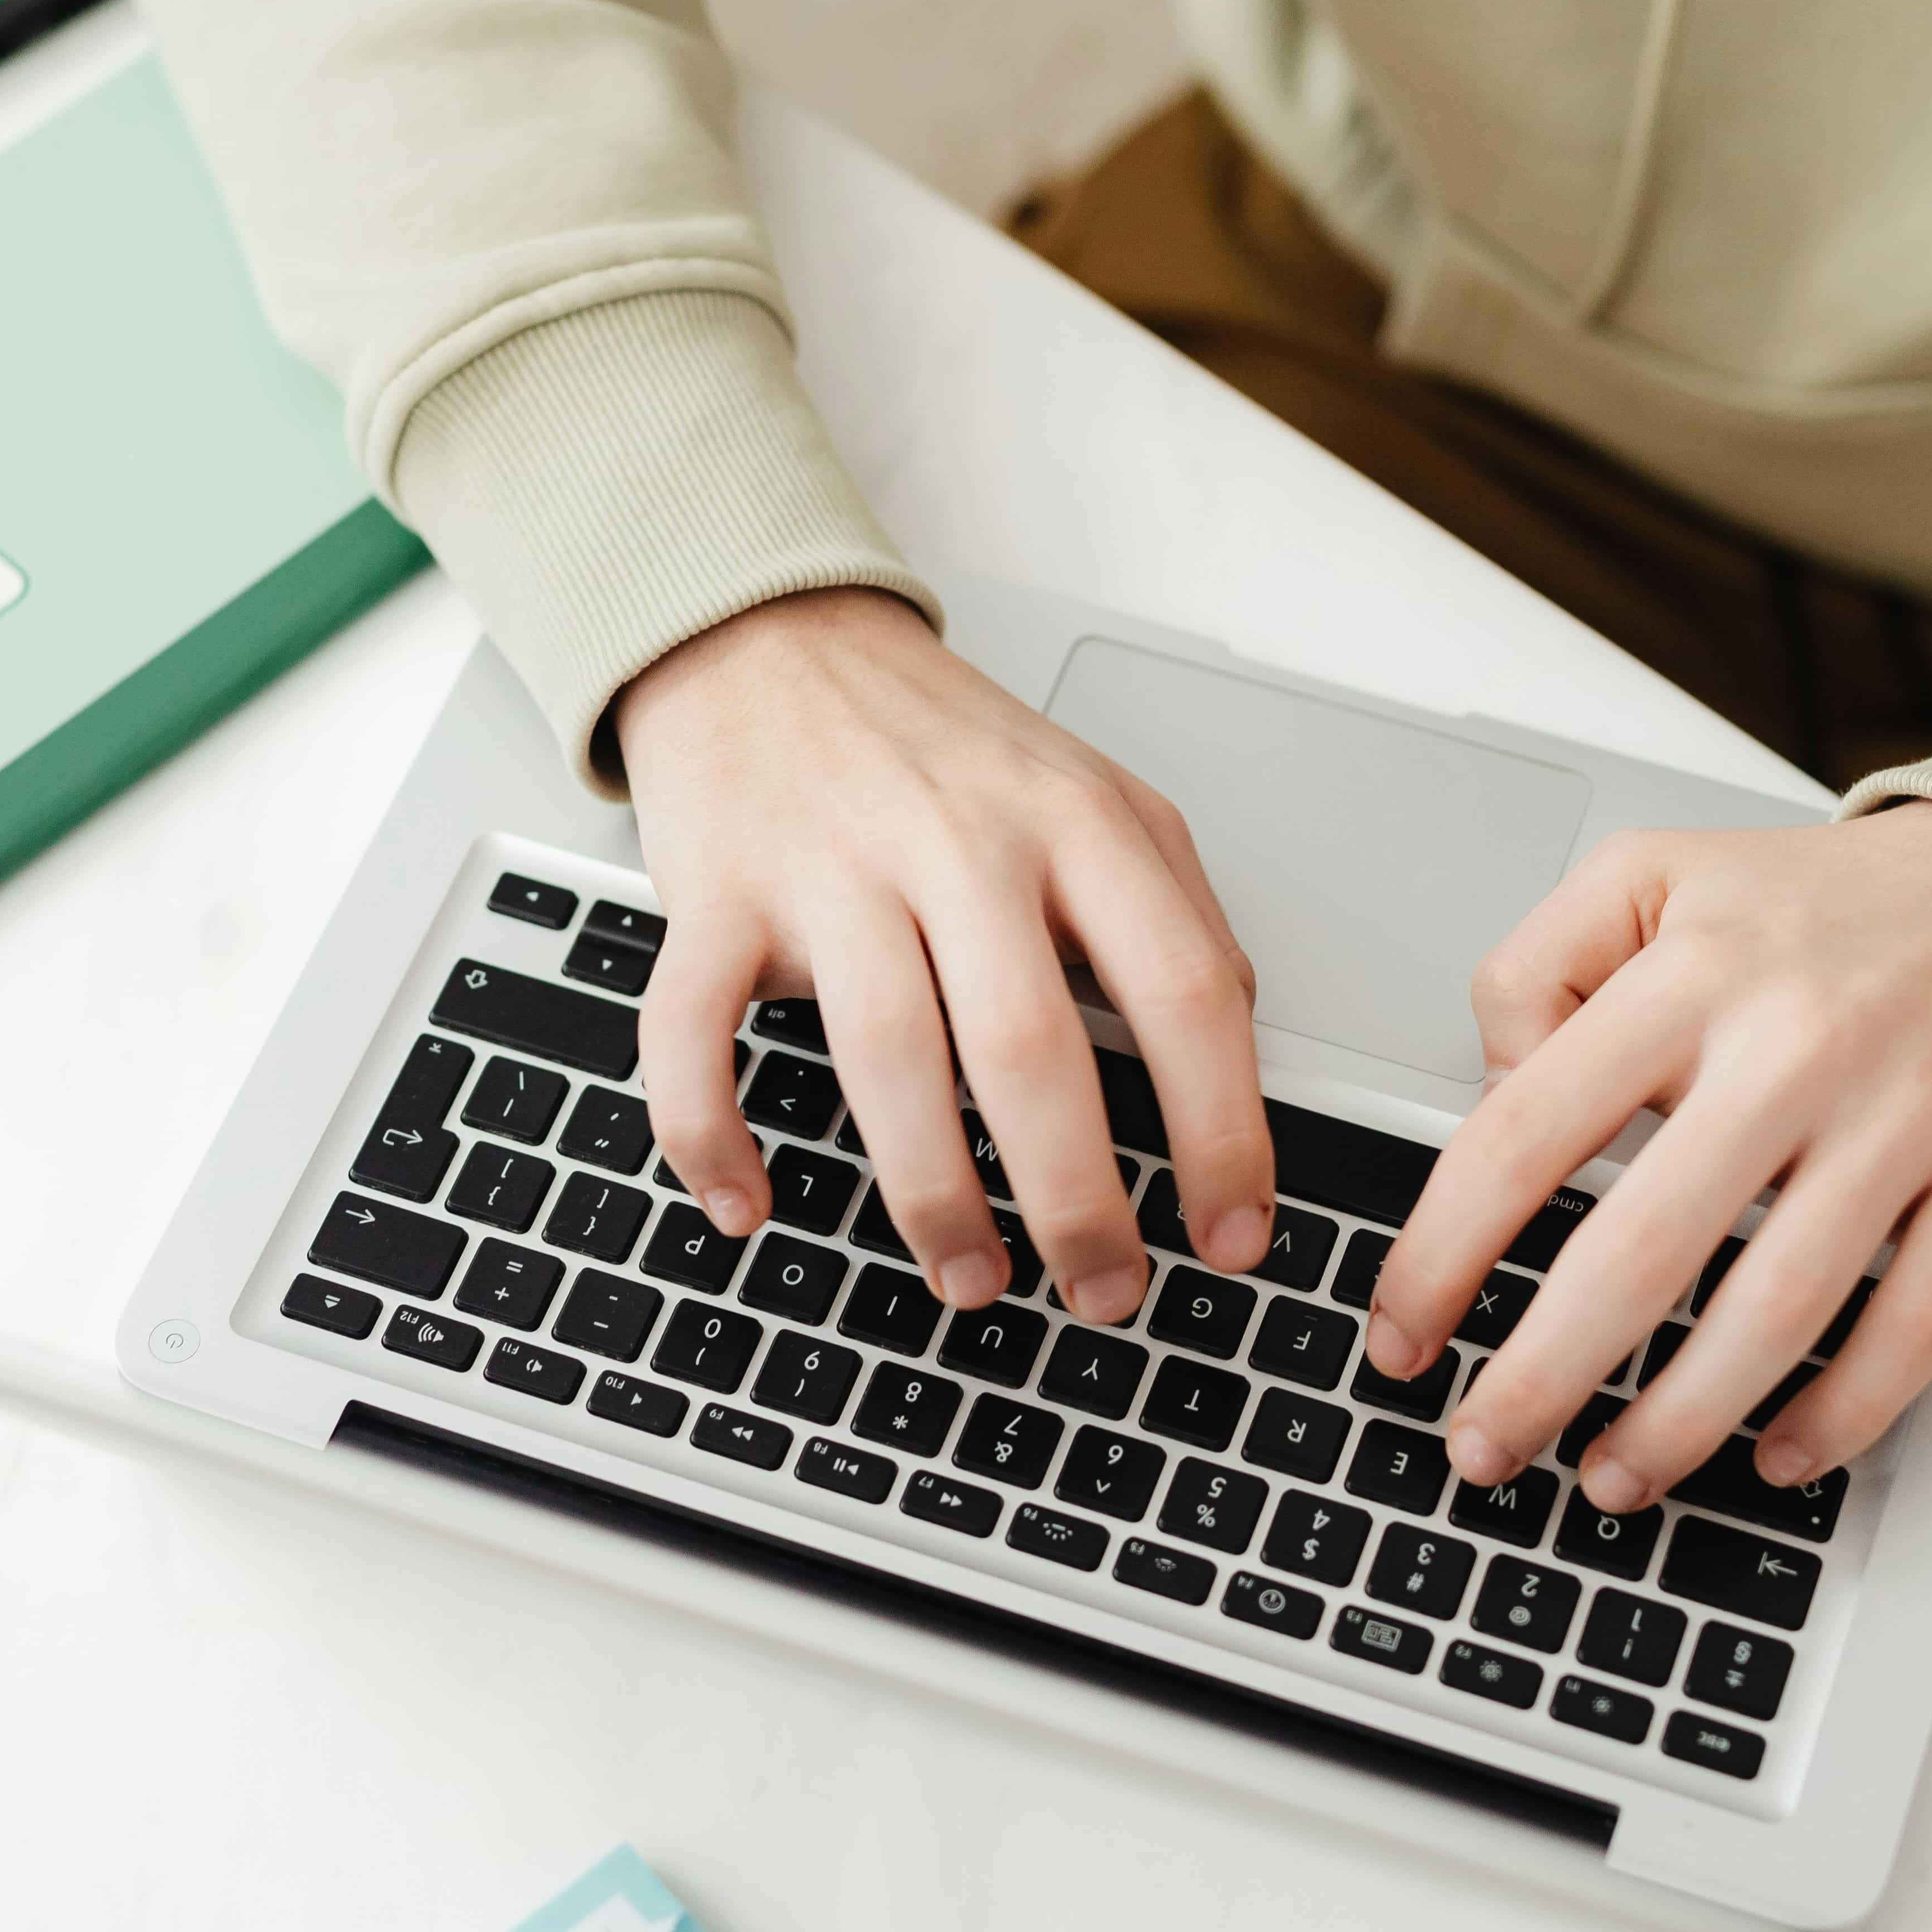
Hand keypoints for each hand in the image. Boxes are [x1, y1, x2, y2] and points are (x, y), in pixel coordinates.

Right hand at [614, 587, 1275, 1316]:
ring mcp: (830, 868)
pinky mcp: (715, 895)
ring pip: (886, 1056)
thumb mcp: (1094, 795)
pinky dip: (709, 1136)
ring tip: (974, 1279)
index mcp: (1078, 823)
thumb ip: (1173, 911)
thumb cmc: (936, 744)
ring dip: (933, 1197)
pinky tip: (749, 1208)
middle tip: (1105, 1293)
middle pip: (1031, 1047)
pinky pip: (696, 1034)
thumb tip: (1235, 1053)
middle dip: (1079, 1201)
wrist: (771, 638)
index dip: (1222, 1132)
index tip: (1233, 1237)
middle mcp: (960, 842)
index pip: (1184, 992)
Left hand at [1369, 804, 1931, 1509]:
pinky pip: (1914, 1329)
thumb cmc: (1828, 908)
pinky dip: (1840, 1415)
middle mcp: (1792, 1048)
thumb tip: (1491, 1093)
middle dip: (1540, 1378)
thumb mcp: (1648, 875)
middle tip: (1483, 1447)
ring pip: (1773, 1313)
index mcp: (1689, 976)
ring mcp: (1903, 1120)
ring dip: (1677, 1424)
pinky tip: (1775, 1455)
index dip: (1441, 1255)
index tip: (1401, 1335)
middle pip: (1637, 1253)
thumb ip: (1536, 967)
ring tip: (1609, 1481)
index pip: (1523, 1136)